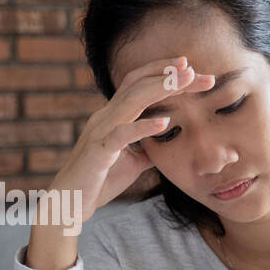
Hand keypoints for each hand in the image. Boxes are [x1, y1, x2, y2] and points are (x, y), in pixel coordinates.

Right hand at [49, 54, 215, 227]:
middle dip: (168, 75)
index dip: (161, 72)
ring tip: (186, 80)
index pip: (137, 84)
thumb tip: (170, 140)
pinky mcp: (99, 151)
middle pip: (138, 85)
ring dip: (161, 88)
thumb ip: (150, 147)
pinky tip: (165, 122)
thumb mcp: (134, 161)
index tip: (189, 67)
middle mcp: (105, 117)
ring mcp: (100, 131)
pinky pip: (122, 135)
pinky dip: (143, 127)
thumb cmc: (101, 180)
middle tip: (197, 70)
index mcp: (113, 116)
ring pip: (131, 101)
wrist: (71, 202)